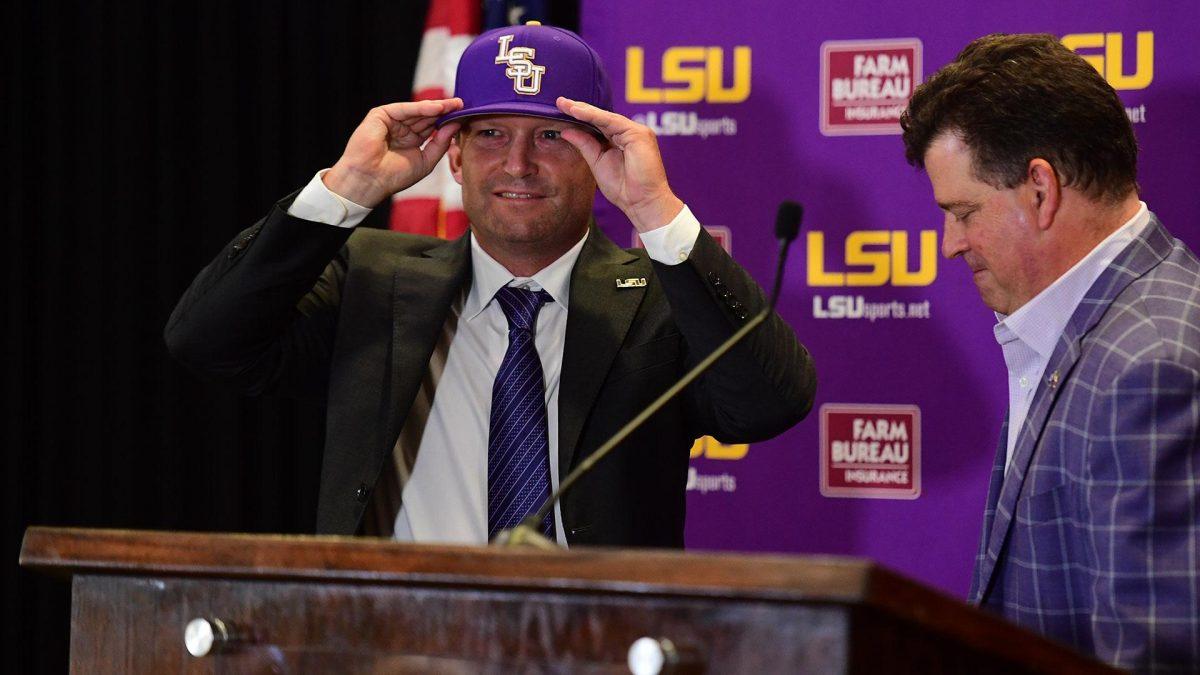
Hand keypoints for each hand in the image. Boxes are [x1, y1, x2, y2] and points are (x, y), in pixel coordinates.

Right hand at [324, 99, 462, 206]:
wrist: (370, 181)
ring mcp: (391, 121)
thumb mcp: (426, 160)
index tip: (465, 117)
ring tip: (454, 105)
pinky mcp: (381, 115)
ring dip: (436, 107)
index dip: (447, 122)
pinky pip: (404, 109)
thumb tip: (455, 125)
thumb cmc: (394, 176)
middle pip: (426, 116)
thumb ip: (441, 143)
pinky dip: (420, 108)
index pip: (432, 127)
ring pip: (417, 111)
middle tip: (463, 105)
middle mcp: (402, 129)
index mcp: (411, 140)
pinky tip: (437, 108)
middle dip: (445, 111)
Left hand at [556, 97, 684, 232]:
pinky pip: (613, 122)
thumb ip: (584, 144)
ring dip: (585, 110)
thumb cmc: (623, 188)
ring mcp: (636, 132)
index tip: (560, 110)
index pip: (597, 124)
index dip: (580, 117)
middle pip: (601, 117)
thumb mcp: (596, 162)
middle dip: (580, 108)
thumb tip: (566, 131)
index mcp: (620, 140)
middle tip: (560, 101)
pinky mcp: (639, 134)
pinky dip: (595, 116)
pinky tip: (579, 112)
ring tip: (567, 105)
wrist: (641, 202)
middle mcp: (629, 133)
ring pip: (606, 117)